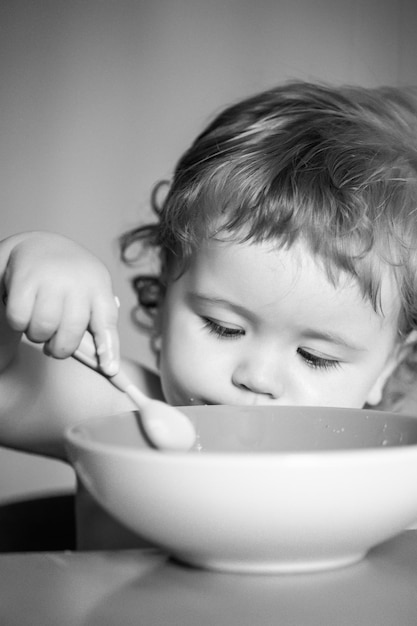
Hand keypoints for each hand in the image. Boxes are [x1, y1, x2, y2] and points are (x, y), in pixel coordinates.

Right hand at [0, 231, 119, 374]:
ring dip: (37, 335)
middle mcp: (77, 280)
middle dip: (61, 348)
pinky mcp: (23, 279)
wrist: (39, 246)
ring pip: (43, 328)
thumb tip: (103, 362)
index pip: (107, 321)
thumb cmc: (69, 280)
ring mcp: (50, 278)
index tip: (109, 369)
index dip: (108, 348)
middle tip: (54, 346)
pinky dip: (18, 323)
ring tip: (39, 322)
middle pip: (72, 331)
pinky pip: (19, 319)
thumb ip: (94, 320)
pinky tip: (24, 310)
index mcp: (99, 285)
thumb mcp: (88, 291)